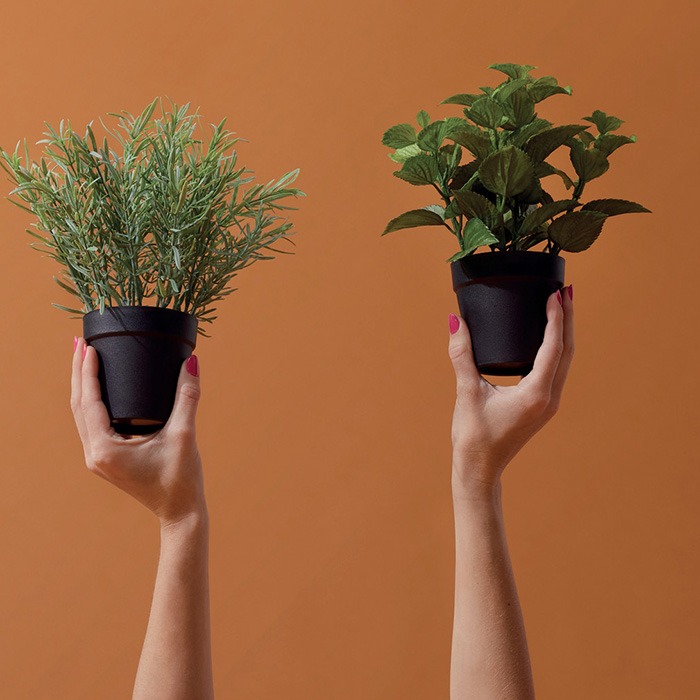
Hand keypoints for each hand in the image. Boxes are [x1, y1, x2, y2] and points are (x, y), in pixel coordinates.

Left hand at [70, 338, 205, 525]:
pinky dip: (91, 401)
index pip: (88, 402)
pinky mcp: (108, 458)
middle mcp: (95, 454)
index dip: (87, 372)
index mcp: (105, 450)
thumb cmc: (181, 479)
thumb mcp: (184, 435)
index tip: (89, 346)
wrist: (180, 512)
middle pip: (78, 405)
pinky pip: (92, 423)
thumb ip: (187, 397)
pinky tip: (97, 387)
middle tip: (79, 341)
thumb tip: (191, 362)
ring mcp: (99, 458)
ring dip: (82, 385)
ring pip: (82, 414)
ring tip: (83, 357)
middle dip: (78, 372)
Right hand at [449, 286, 573, 496]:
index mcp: (535, 395)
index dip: (556, 318)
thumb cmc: (472, 435)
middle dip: (567, 319)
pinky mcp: (541, 405)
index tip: (556, 293)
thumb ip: (461, 354)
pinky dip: (556, 348)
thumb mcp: (465, 392)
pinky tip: (549, 336)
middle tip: (566, 289)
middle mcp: (548, 398)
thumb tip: (455, 321)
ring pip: (565, 360)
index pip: (553, 348)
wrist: (479, 469)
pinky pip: (556, 369)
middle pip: (567, 351)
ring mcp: (547, 403)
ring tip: (562, 306)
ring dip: (565, 332)